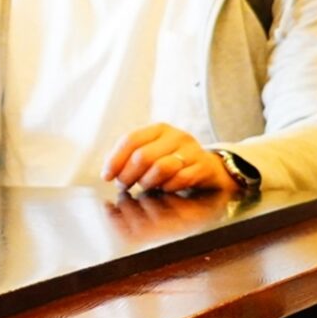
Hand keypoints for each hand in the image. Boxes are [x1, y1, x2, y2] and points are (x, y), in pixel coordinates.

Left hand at [104, 123, 234, 197]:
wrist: (209, 167)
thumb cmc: (173, 161)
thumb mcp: (152, 153)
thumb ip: (129, 158)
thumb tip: (107, 172)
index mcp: (159, 129)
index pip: (130, 140)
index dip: (115, 160)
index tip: (107, 176)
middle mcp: (176, 136)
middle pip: (143, 156)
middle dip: (128, 175)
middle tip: (124, 185)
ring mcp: (192, 150)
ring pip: (161, 168)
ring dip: (147, 182)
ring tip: (145, 186)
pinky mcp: (203, 166)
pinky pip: (180, 179)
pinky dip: (168, 187)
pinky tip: (165, 188)